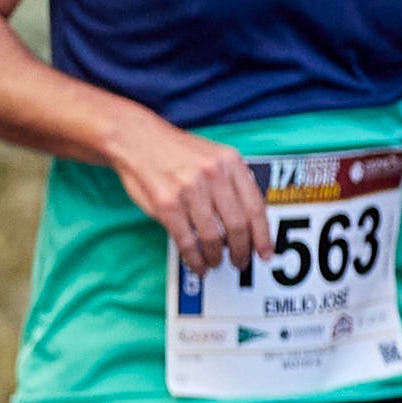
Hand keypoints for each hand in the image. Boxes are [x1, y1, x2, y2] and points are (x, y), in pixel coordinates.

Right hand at [107, 110, 269, 272]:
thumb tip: (249, 220)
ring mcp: (188, 190)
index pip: (255, 206)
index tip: (265, 252)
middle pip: (237, 224)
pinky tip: (197, 263)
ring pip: (211, 236)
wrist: (137, 139)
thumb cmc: (176, 151)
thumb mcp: (214, 156)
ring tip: (215, 263)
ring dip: (215, 256)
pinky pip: (186, 240)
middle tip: (239, 262)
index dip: (262, 235)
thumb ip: (232, 182)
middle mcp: (212, 174)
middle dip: (240, 250)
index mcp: (230, 162)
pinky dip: (193, 257)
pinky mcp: (166, 204)